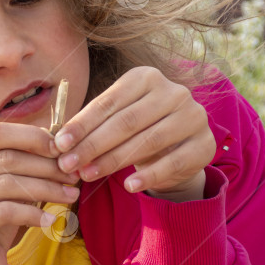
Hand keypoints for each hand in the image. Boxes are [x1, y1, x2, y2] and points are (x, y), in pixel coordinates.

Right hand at [0, 123, 80, 264]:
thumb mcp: (4, 185)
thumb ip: (19, 160)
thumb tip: (56, 138)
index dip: (32, 138)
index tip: (61, 149)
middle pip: (5, 159)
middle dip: (45, 165)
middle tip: (72, 174)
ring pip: (8, 184)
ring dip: (46, 189)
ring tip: (70, 195)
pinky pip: (5, 212)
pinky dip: (33, 215)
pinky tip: (51, 220)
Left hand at [53, 66, 215, 199]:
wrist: (180, 147)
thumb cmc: (138, 127)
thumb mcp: (116, 118)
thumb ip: (93, 125)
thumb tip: (59, 142)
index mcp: (146, 77)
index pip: (108, 102)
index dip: (82, 124)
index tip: (59, 144)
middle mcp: (173, 92)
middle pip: (125, 122)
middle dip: (93, 145)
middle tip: (68, 164)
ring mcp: (193, 116)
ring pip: (147, 141)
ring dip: (114, 161)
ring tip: (88, 175)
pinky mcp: (205, 144)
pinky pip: (173, 162)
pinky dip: (149, 175)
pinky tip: (129, 186)